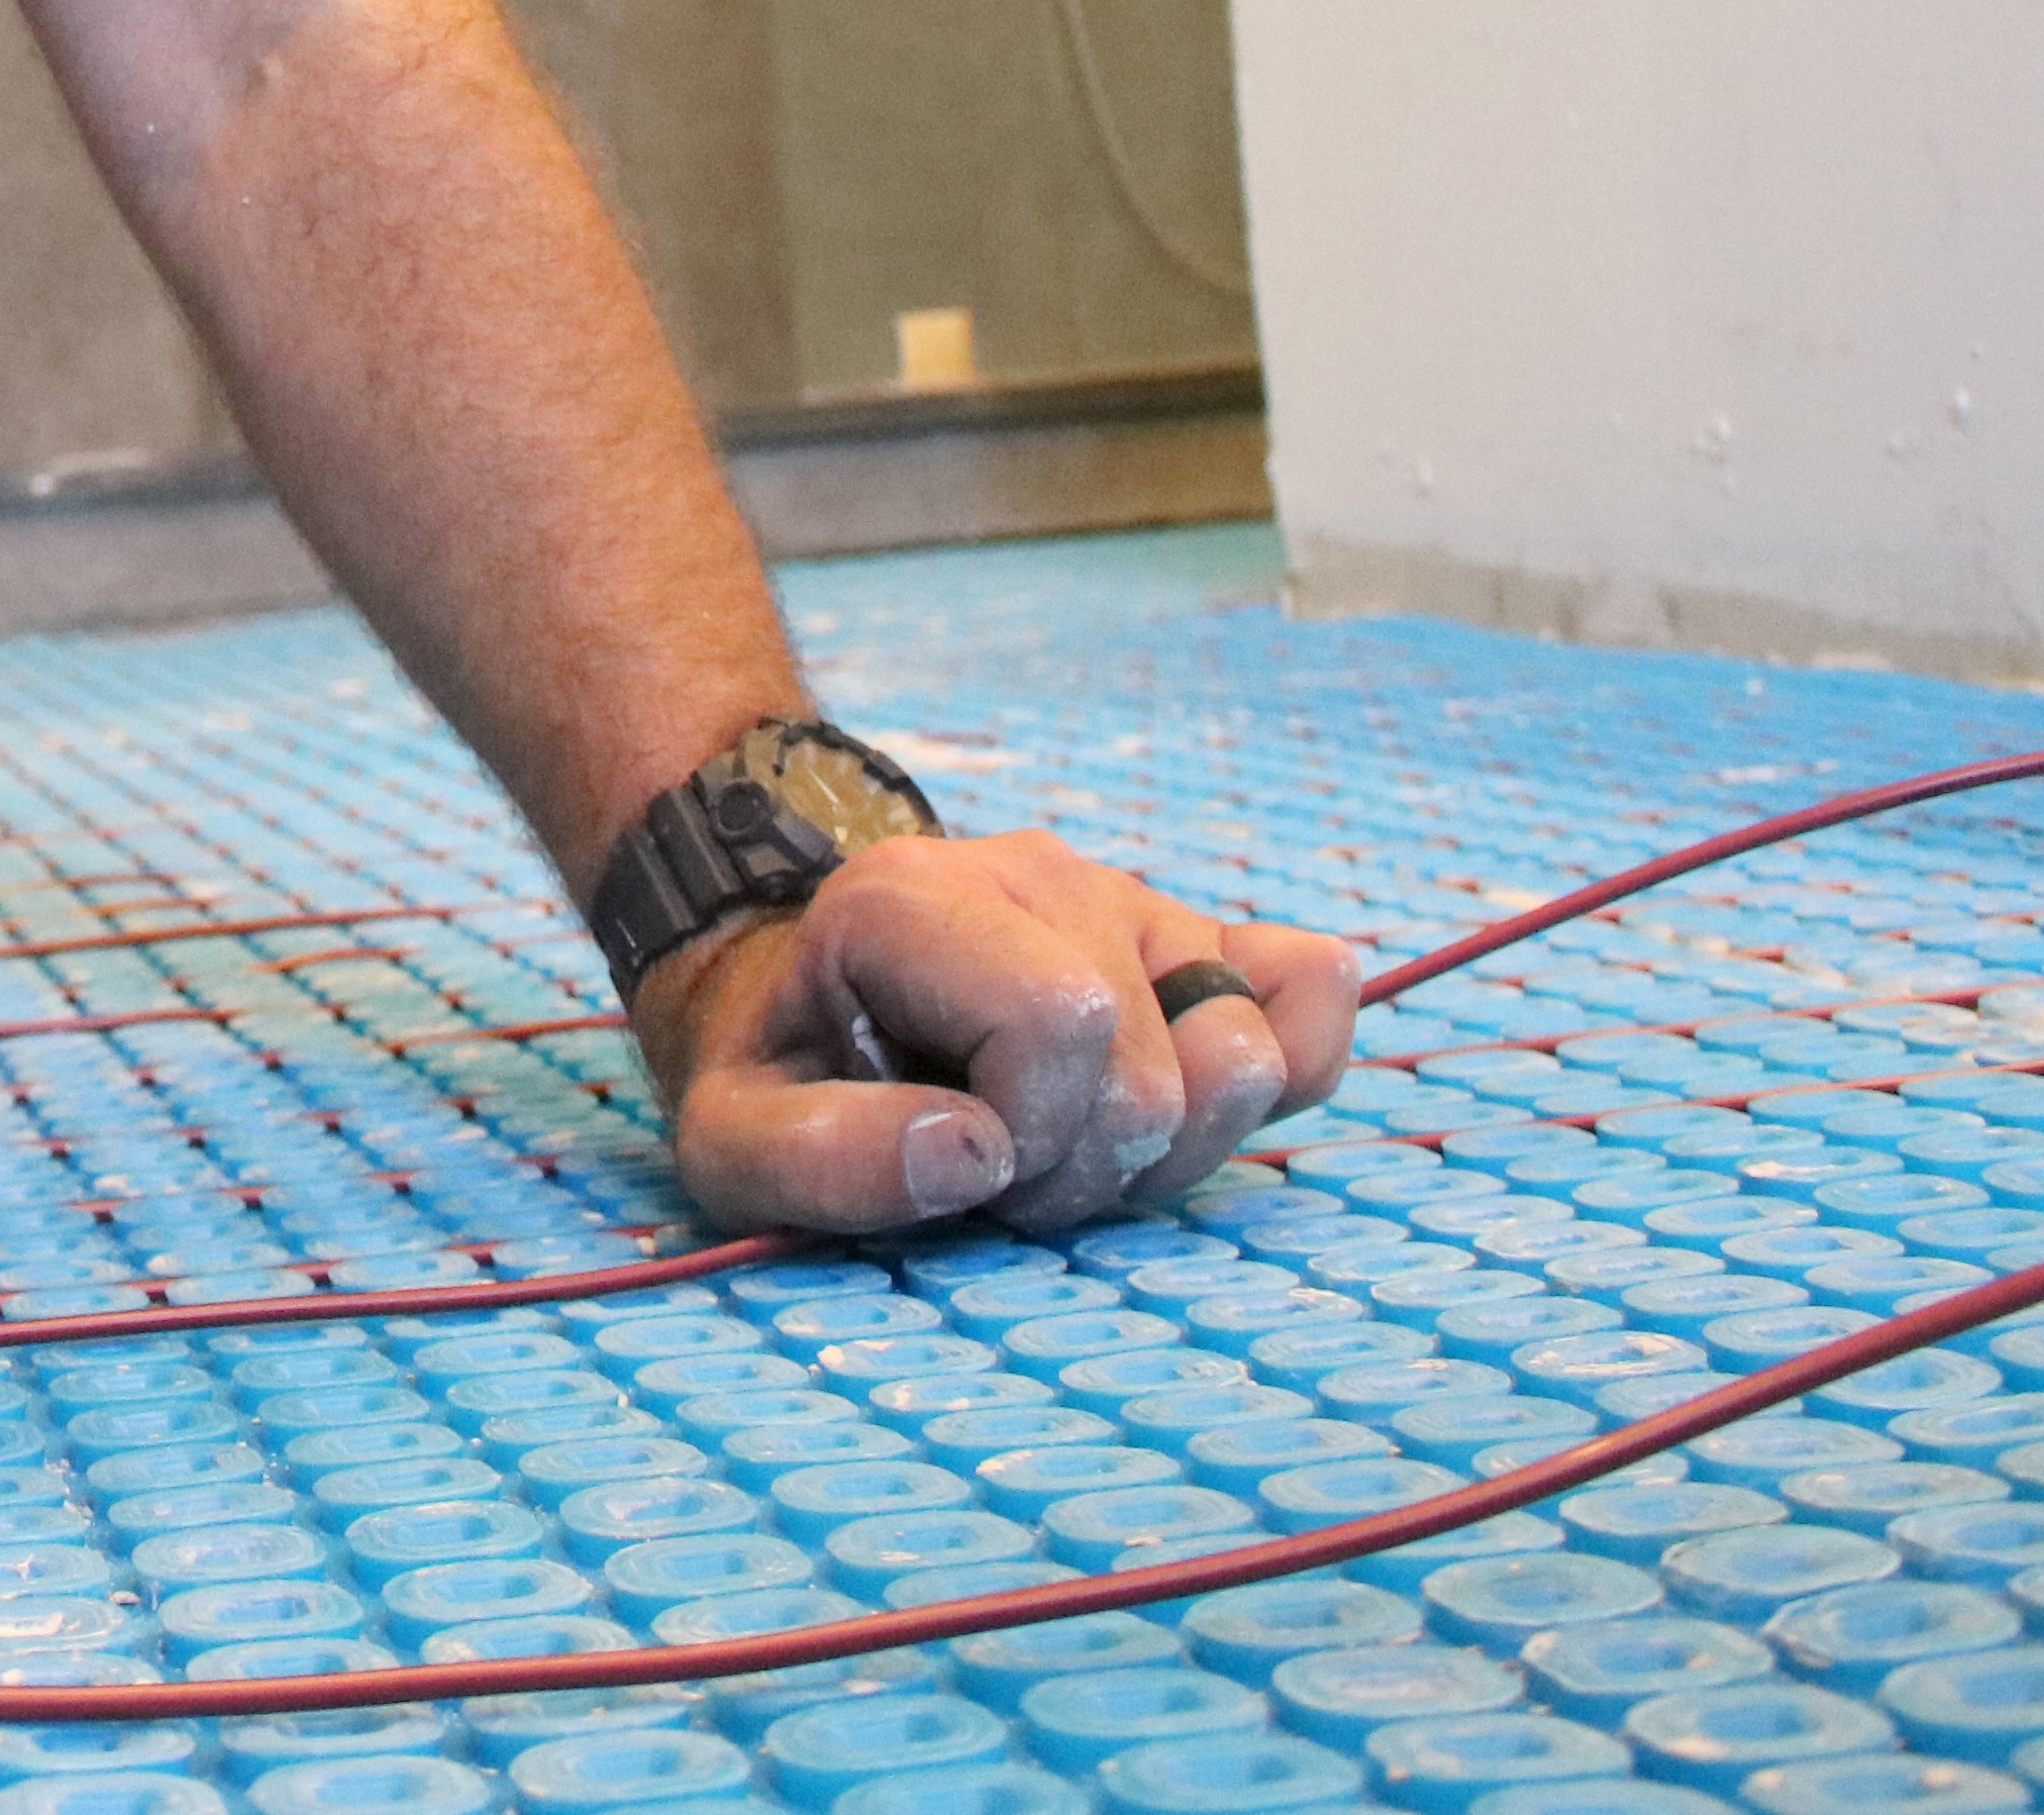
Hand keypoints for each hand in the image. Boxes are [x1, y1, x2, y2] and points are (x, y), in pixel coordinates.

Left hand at [632, 828, 1359, 1234]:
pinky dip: (1284, 1072)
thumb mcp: (730, 1140)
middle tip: (1002, 1166)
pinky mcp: (1200, 939)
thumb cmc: (776, 1070)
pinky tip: (1179, 1105)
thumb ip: (821, 1160)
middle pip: (1155, 1071)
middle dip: (1086, 1167)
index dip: (1025, 1137)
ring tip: (1065, 1139)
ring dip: (1167, 1147)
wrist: (806, 989)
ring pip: (1244, 1055)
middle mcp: (1035, 876)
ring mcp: (1131, 899)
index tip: (954, 1159)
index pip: (1060, 1026)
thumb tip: (973, 1152)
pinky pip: (1313, 993)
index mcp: (909, 901)